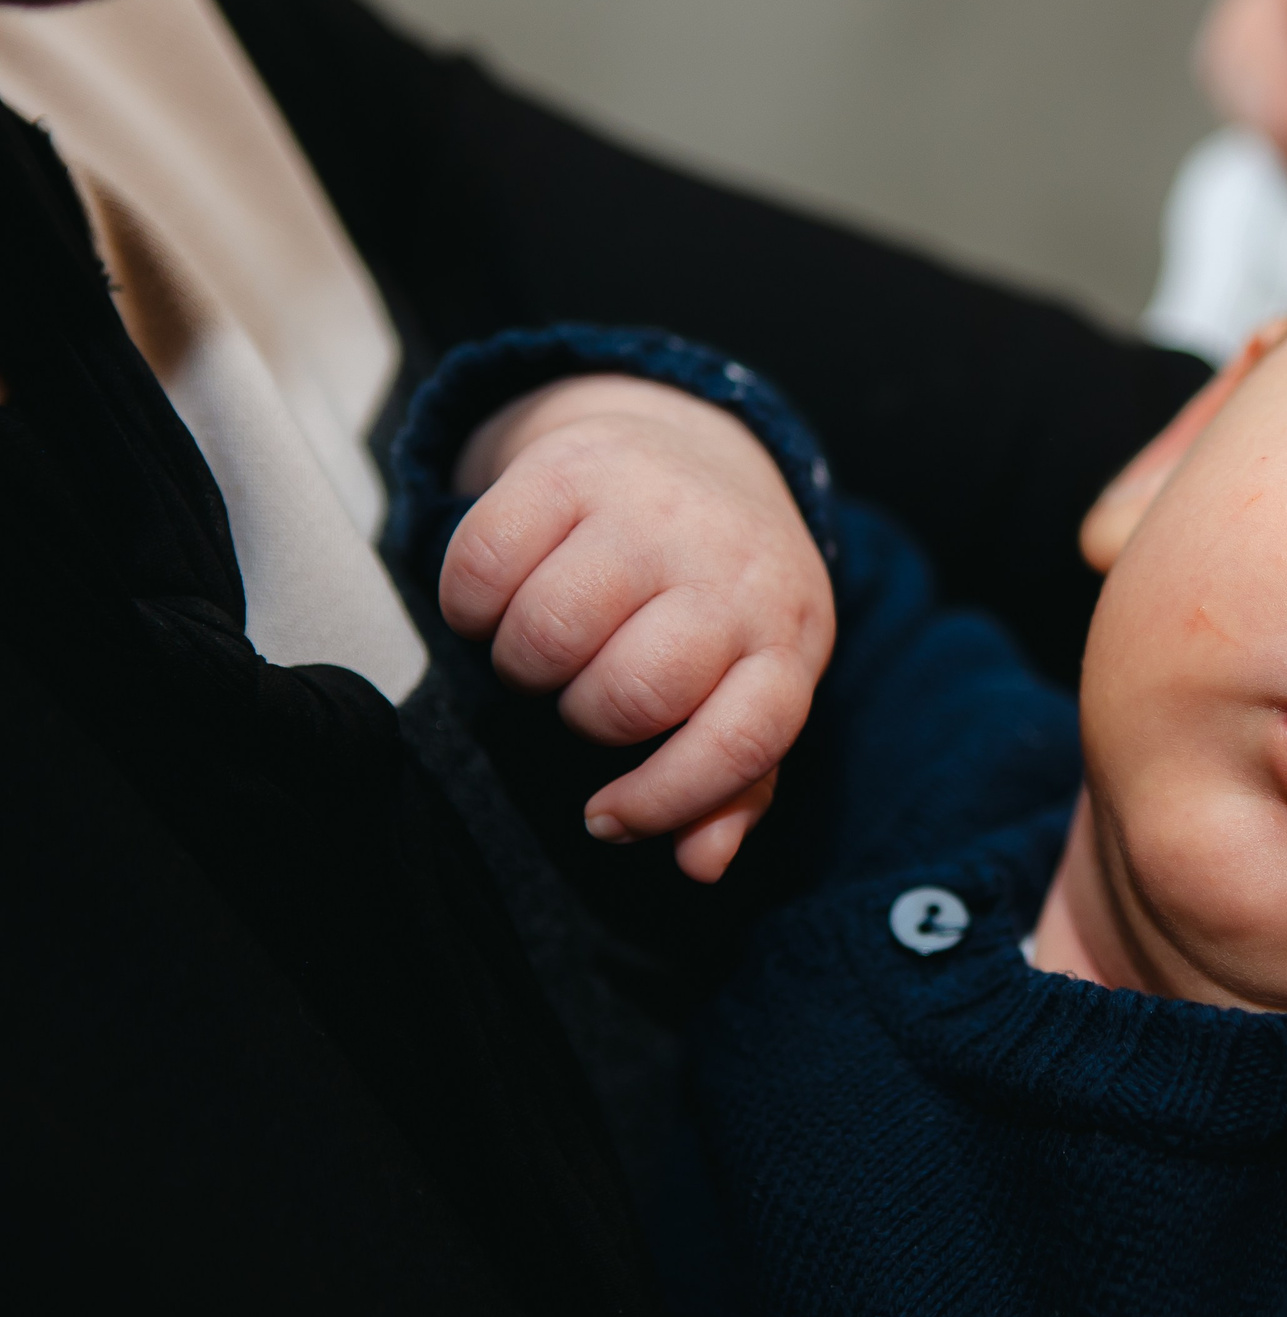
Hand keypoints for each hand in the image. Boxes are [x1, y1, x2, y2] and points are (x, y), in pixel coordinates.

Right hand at [439, 374, 834, 883]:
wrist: (695, 452)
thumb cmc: (719, 602)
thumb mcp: (755, 683)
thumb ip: (734, 782)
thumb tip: (700, 863)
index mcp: (787, 638)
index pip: (741, 743)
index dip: (667, 800)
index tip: (607, 819)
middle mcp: (730, 569)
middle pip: (628, 695)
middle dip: (584, 716)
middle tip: (583, 690)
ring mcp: (653, 510)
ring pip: (546, 635)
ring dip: (523, 664)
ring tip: (547, 644)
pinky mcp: (573, 466)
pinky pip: (483, 567)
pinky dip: (471, 605)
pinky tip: (503, 597)